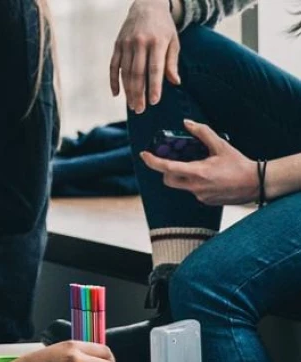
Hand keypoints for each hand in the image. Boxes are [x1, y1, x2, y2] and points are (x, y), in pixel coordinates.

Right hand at [110, 0, 180, 112]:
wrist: (147, 5)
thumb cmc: (163, 27)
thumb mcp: (173, 40)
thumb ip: (172, 62)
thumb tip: (175, 82)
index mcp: (157, 41)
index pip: (155, 68)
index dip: (154, 86)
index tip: (154, 102)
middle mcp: (140, 42)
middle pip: (138, 73)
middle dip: (139, 93)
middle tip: (140, 110)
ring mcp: (127, 44)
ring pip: (126, 72)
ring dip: (128, 91)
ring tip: (132, 105)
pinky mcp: (117, 45)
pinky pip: (113, 66)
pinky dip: (114, 81)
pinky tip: (116, 94)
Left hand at [140, 120, 257, 204]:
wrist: (255, 184)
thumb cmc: (238, 164)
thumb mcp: (221, 145)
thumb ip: (203, 133)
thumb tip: (186, 123)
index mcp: (197, 172)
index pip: (167, 168)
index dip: (153, 161)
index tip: (144, 155)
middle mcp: (194, 187)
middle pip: (168, 180)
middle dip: (166, 171)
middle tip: (172, 160)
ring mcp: (198, 196)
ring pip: (180, 185)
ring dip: (182, 175)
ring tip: (198, 165)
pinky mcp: (204, 201)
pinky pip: (192, 190)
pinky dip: (194, 182)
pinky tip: (209, 176)